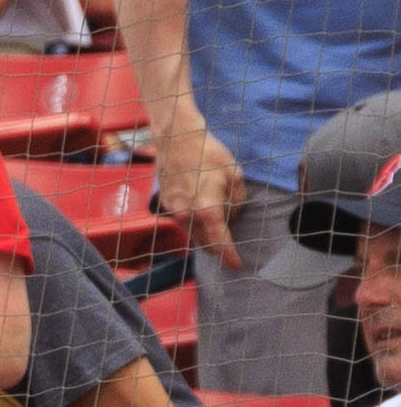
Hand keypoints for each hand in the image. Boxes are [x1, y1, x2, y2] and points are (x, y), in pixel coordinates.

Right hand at [154, 112, 243, 267]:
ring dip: (206, 238)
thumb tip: (230, 216)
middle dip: (218, 249)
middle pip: (204, 244)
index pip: (220, 242)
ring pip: (193, 235)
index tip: (237, 265)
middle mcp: (188, 216)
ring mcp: (175, 211)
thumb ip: (236, 201)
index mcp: (207, 210)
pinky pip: (185, 223)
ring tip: (219, 233)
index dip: (229, 256)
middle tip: (230, 252)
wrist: (177, 140)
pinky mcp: (168, 205)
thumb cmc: (208, 154)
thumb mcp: (234, 175)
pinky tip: (204, 218)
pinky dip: (196, 226)